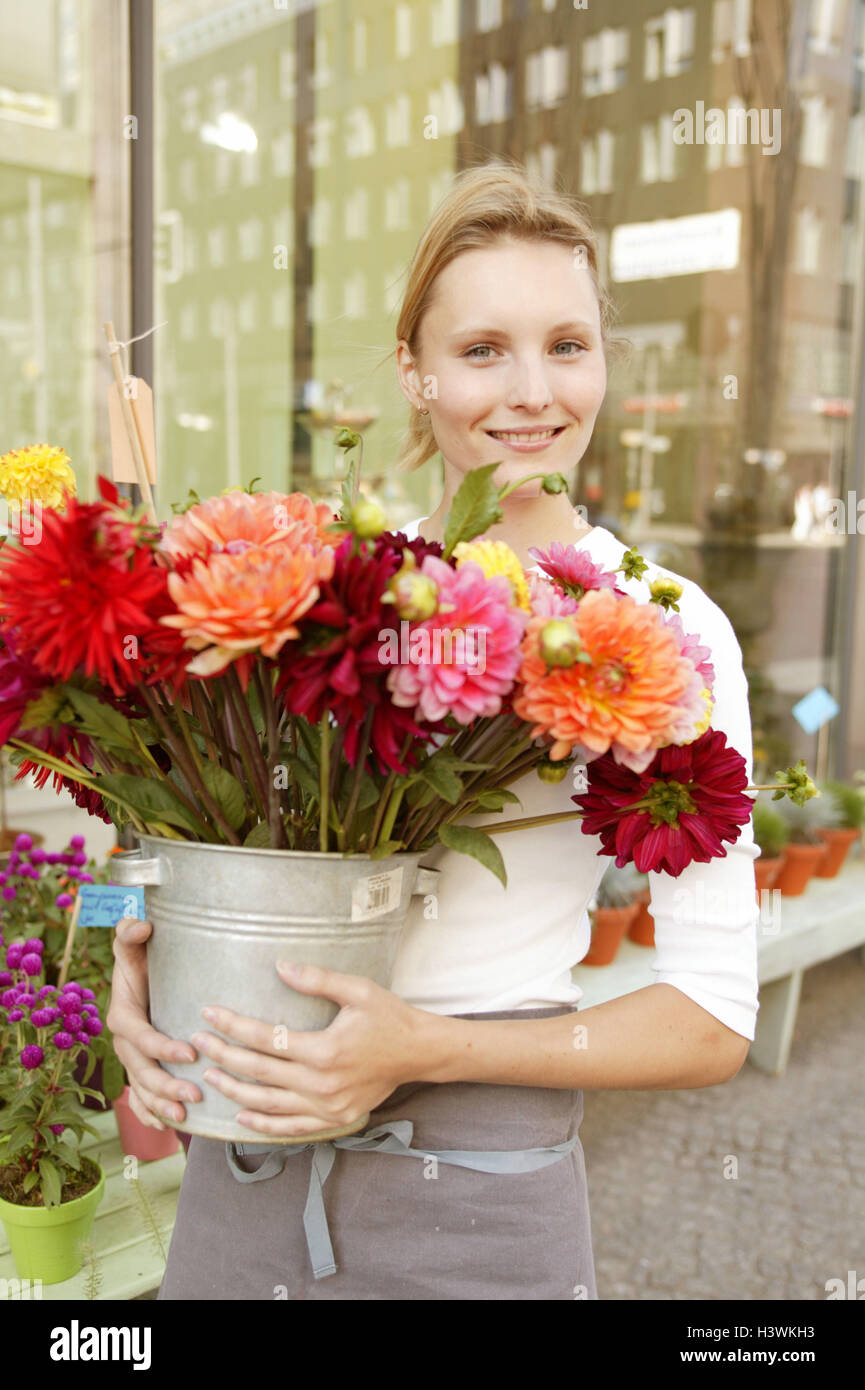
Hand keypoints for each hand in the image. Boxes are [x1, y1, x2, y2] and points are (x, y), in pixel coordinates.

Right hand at [106, 916, 201, 1129]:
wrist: (144, 972)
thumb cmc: (143, 957)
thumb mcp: (134, 944)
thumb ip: (129, 933)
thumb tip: (139, 925)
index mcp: (123, 1014)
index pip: (139, 1036)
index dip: (160, 1048)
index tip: (189, 1054)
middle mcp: (124, 1041)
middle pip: (141, 1070)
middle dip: (165, 1087)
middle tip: (194, 1096)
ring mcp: (131, 1058)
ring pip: (142, 1088)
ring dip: (161, 1105)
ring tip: (186, 1117)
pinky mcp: (141, 1067)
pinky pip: (141, 1097)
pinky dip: (150, 1113)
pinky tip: (168, 1127)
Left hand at [189, 962, 437, 1138]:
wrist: (418, 1052)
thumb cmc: (388, 1016)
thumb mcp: (358, 990)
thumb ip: (318, 980)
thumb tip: (280, 967)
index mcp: (324, 1051)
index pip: (265, 1039)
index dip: (232, 1026)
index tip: (208, 1013)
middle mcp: (321, 1084)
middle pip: (259, 1072)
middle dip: (223, 1056)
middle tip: (196, 1042)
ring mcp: (327, 1107)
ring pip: (268, 1104)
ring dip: (234, 1090)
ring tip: (209, 1075)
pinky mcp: (334, 1119)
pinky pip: (291, 1127)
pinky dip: (263, 1124)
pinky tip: (241, 1116)